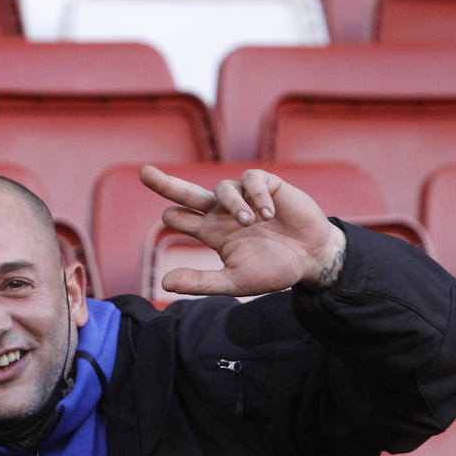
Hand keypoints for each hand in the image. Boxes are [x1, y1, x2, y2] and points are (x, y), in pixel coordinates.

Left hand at [140, 164, 347, 296]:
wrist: (312, 258)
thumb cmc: (273, 270)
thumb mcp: (234, 281)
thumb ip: (201, 282)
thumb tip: (164, 283)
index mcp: (210, 232)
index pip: (179, 217)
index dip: (171, 215)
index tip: (166, 215)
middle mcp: (222, 212)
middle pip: (186, 192)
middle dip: (164, 183)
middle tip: (144, 173)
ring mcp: (244, 197)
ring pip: (222, 188)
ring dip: (234, 204)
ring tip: (251, 222)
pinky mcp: (267, 186)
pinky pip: (252, 179)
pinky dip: (258, 195)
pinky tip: (269, 213)